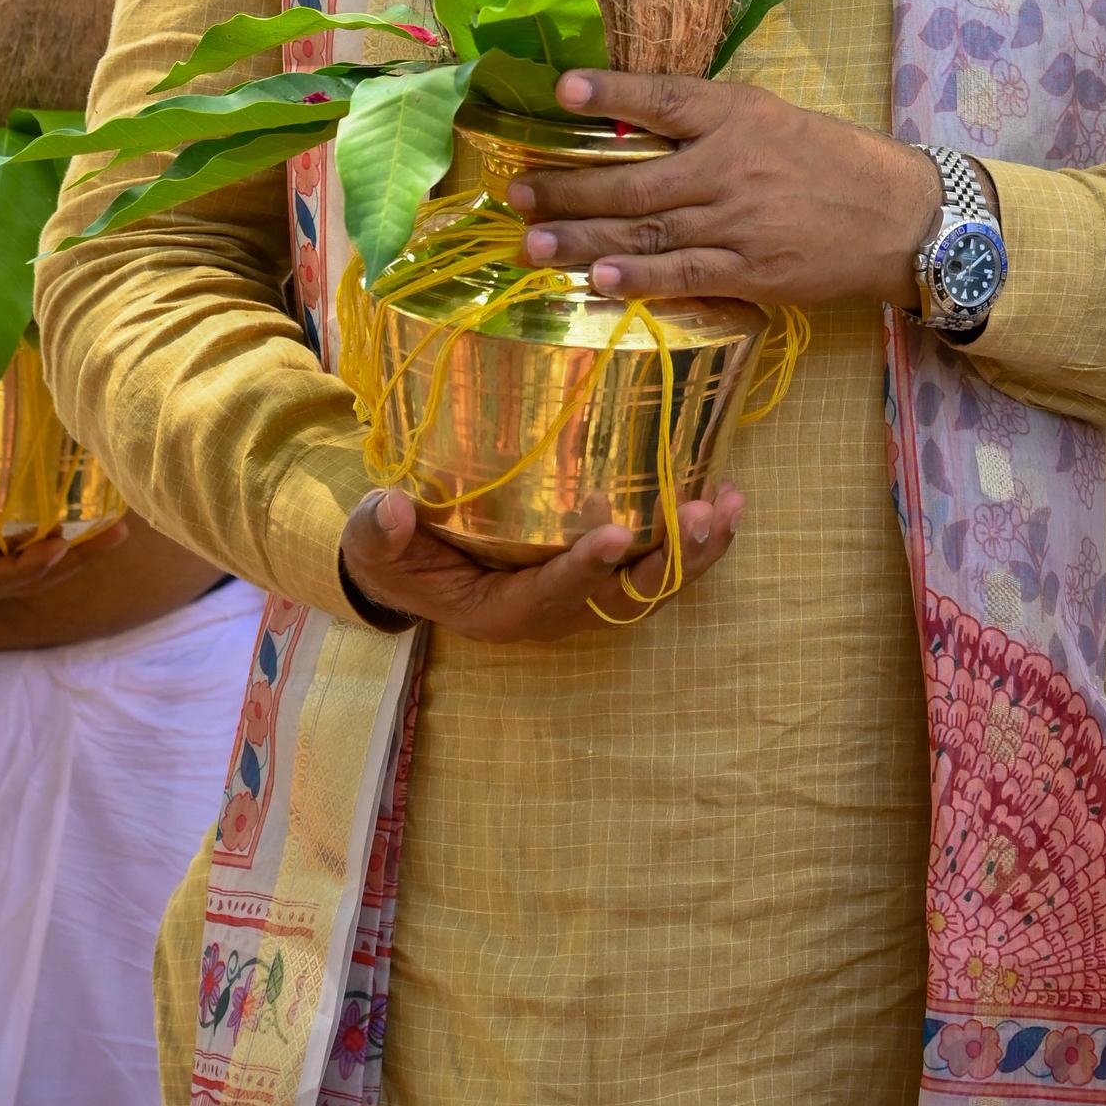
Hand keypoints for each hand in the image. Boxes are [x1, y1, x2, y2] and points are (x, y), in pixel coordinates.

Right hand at [0, 458, 109, 600]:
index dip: (28, 566)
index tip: (63, 544)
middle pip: (22, 575)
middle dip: (72, 558)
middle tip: (119, 532)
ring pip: (24, 563)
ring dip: (72, 548)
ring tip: (117, 526)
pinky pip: (12, 545)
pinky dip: (47, 531)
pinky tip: (76, 511)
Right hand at [338, 483, 742, 637]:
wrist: (415, 569)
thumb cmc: (398, 554)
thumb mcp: (377, 545)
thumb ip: (382, 531)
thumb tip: (394, 508)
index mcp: (504, 611)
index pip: (550, 596)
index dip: (585, 570)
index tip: (616, 534)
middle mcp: (556, 611)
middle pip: (624, 598)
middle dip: (670, 561)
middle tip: (703, 514)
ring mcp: (584, 594)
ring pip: (652, 583)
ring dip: (696, 550)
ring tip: (729, 504)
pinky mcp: (601, 569)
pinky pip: (656, 560)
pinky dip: (693, 536)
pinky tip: (724, 494)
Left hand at [506, 69, 951, 307]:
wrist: (900, 215)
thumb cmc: (832, 161)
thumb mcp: (773, 117)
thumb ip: (708, 119)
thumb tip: (634, 121)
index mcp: (738, 114)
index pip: (663, 98)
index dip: (610, 93)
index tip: (560, 90)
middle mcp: (731, 163)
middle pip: (635, 176)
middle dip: (569, 186)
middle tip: (516, 191)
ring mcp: (739, 220)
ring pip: (648, 230)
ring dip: (584, 238)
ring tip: (533, 242)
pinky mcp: (752, 269)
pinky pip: (685, 274)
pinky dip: (640, 278)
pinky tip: (598, 280)